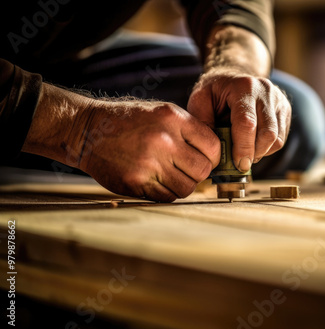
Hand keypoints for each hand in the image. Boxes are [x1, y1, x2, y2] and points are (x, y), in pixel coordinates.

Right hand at [75, 101, 220, 201]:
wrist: (88, 131)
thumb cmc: (128, 121)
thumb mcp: (161, 112)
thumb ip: (188, 130)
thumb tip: (214, 154)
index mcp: (173, 119)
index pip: (213, 146)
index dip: (213, 157)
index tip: (206, 159)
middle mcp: (164, 140)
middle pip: (202, 170)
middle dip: (198, 173)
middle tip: (187, 169)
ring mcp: (149, 163)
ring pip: (187, 188)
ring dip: (183, 185)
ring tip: (170, 176)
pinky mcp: (136, 182)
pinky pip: (167, 197)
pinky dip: (166, 193)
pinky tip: (156, 181)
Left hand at [187, 68, 290, 171]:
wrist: (233, 76)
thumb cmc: (215, 92)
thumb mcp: (200, 100)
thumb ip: (203, 123)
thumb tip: (215, 151)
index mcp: (243, 87)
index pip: (247, 123)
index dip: (243, 148)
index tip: (237, 164)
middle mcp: (265, 91)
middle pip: (267, 133)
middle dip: (253, 154)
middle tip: (240, 162)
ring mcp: (279, 100)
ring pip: (276, 139)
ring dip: (260, 152)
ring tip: (245, 150)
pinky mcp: (285, 110)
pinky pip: (281, 138)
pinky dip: (267, 148)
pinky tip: (253, 143)